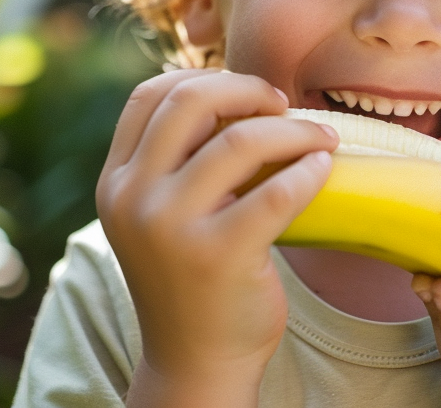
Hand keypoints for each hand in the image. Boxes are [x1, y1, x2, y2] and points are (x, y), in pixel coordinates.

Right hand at [96, 69, 337, 405]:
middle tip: (284, 105)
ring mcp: (171, 227)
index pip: (148, 96)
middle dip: (249, 90)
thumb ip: (175, 159)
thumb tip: (235, 91)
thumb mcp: (159, 213)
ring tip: (322, 137)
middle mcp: (133, 198)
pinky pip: (276, 191)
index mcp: (116, 181)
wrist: (196, 362)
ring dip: (294, 130)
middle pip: (191, 102)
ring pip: (241, 141)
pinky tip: (323, 168)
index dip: (203, 78)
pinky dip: (309, 170)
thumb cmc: (191, 276)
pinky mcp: (218, 255)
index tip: (246, 93)